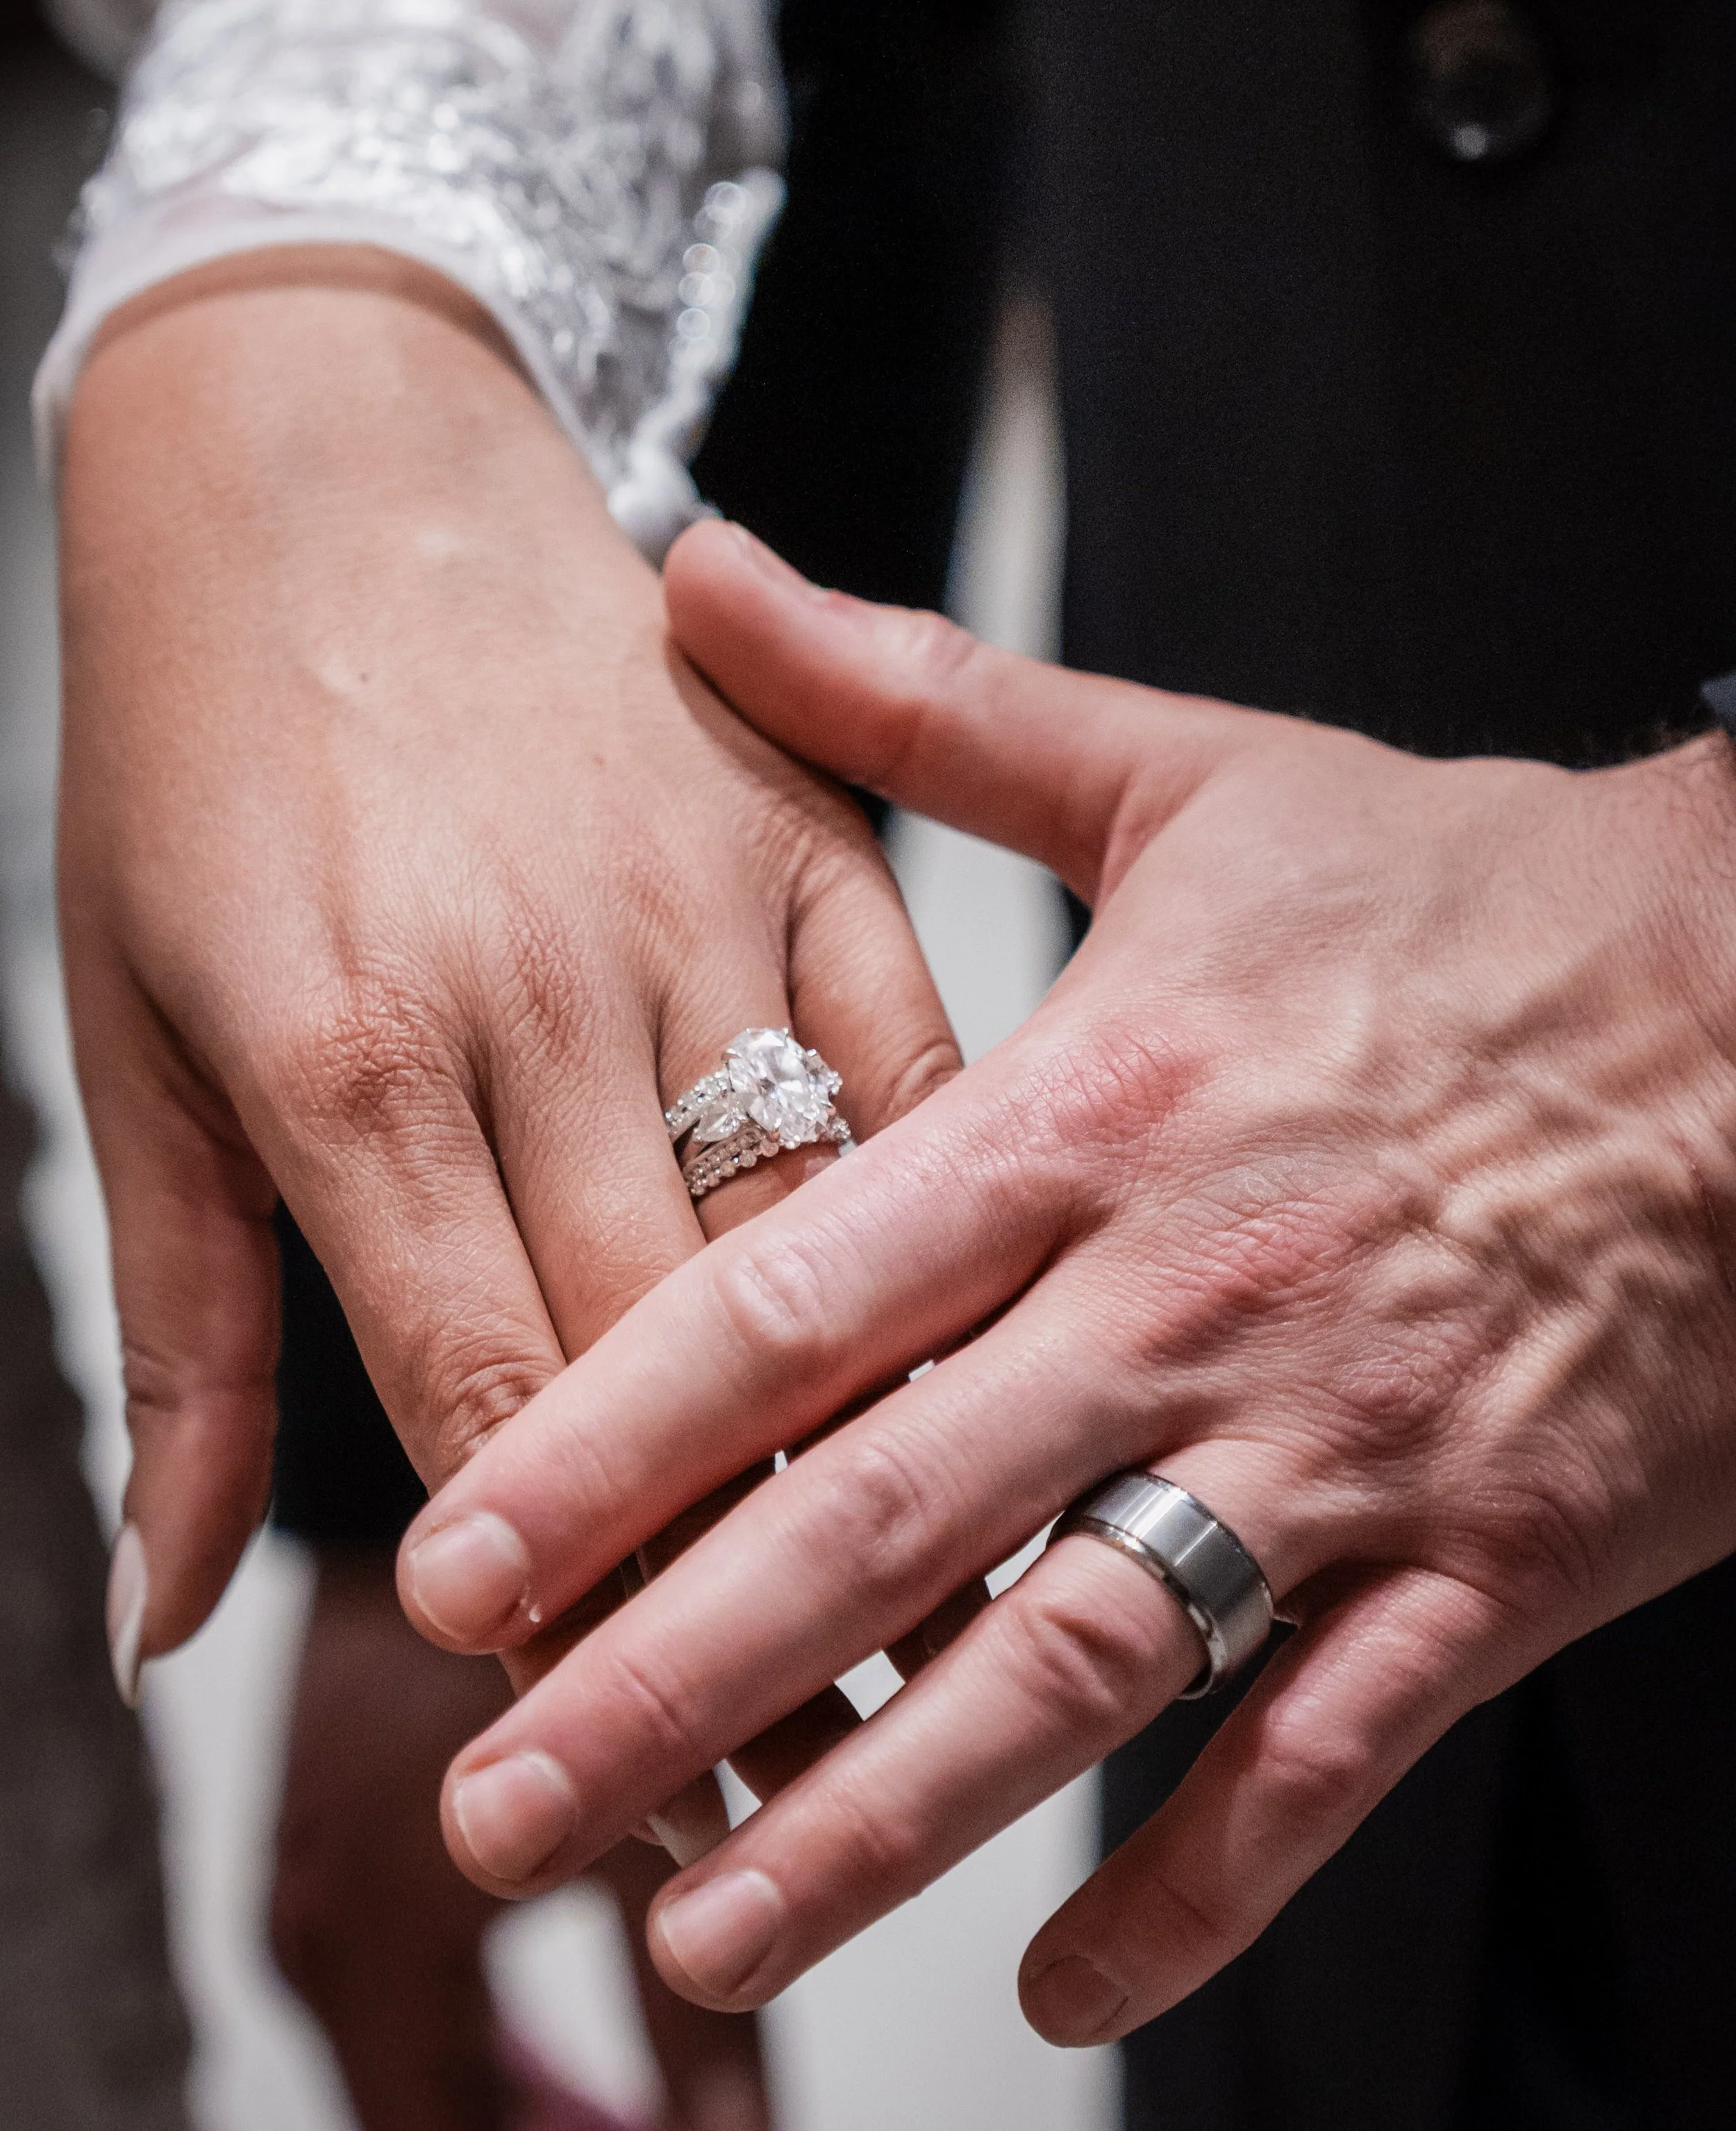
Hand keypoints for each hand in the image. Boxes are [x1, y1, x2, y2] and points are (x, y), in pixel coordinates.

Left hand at [59, 260, 956, 1701]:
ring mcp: (707, 907)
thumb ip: (182, 1323)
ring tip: (928, 1677)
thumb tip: (167, 1608)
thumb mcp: (127, 1017)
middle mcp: (547, 995)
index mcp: (350, 1052)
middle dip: (740, 1617)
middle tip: (794, 1815)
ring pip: (828, 1241)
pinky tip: (1021, 1373)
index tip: (630, 1797)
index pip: (490, 1404)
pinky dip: (969, 1240)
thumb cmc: (206, 727)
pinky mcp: (820, 839)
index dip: (574, 1631)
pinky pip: (922, 1063)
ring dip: (881, 1465)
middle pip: (678, 1364)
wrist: (320, 435)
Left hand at [398, 521, 1735, 2041]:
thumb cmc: (1458, 897)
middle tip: (493, 1806)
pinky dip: (1193, 1889)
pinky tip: (1062, 1988)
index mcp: (1088, 1114)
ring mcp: (1334, 1448)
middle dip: (669, 1685)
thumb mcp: (1182, 769)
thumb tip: (696, 567)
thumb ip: (918, 697)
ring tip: (704, 1936)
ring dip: (878, 1828)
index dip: (605, 1446)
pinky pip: (1316, 1759)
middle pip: (880, 1522)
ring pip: (1068, 1674)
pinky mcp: (1482, 1559)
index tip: (447, 1565)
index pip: (790, 1303)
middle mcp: (1181, 1300)